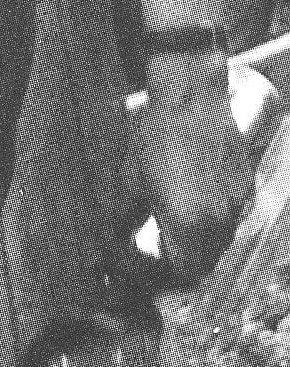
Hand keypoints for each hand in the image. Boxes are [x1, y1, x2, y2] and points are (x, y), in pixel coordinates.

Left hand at [137, 50, 253, 283]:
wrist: (191, 93)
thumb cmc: (155, 131)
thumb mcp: (129, 176)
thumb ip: (127, 213)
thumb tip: (120, 232)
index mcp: (190, 224)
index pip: (186, 271)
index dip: (166, 273)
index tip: (150, 264)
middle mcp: (220, 220)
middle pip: (206, 259)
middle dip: (182, 258)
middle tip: (159, 246)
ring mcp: (239, 203)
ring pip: (220, 238)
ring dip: (199, 239)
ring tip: (174, 223)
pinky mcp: (246, 184)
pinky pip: (230, 214)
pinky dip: (212, 216)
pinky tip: (193, 198)